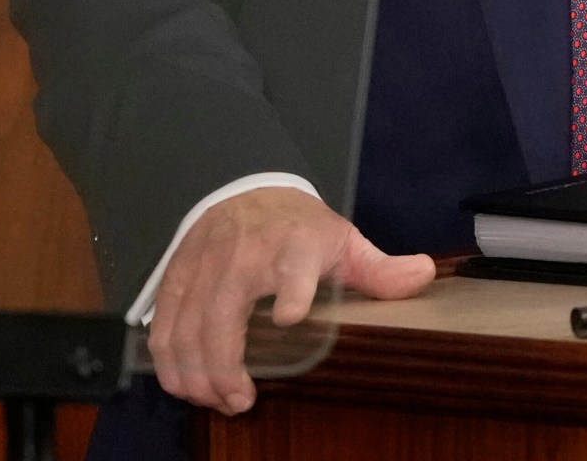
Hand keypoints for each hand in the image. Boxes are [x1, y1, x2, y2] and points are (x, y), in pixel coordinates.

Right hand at [148, 187, 435, 413]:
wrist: (245, 186)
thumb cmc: (298, 225)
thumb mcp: (342, 240)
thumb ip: (378, 267)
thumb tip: (423, 275)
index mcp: (293, 246)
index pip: (292, 266)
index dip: (291, 290)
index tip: (291, 317)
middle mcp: (244, 257)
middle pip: (223, 314)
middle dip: (225, 365)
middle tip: (240, 400)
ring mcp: (204, 267)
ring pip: (186, 326)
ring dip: (196, 372)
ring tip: (215, 400)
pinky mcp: (176, 277)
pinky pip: (163, 323)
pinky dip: (168, 361)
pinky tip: (185, 385)